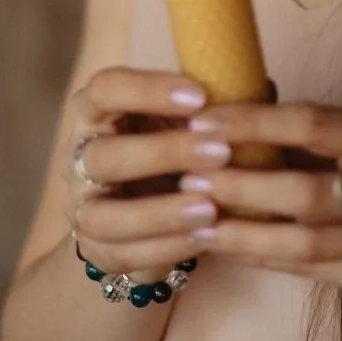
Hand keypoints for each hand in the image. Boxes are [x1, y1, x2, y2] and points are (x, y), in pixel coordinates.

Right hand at [63, 67, 235, 276]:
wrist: (153, 208)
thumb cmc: (176, 147)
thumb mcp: (189, 120)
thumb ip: (215, 103)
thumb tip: (263, 86)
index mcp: (96, 110)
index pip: (105, 88)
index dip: (148, 90)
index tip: (201, 96)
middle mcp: (78, 155)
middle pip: (103, 156)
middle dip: (164, 154)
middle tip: (220, 153)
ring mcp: (81, 205)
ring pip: (102, 215)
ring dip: (159, 213)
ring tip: (211, 209)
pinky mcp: (94, 249)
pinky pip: (120, 254)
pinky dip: (164, 247)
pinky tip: (204, 237)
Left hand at [176, 101, 341, 307]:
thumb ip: (313, 133)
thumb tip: (233, 112)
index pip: (313, 124)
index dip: (255, 123)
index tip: (204, 121)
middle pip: (306, 191)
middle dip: (241, 185)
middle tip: (187, 176)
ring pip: (304, 243)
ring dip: (243, 231)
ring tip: (195, 221)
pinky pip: (310, 272)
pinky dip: (263, 258)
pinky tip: (227, 246)